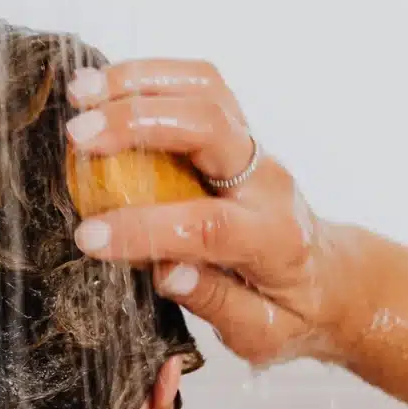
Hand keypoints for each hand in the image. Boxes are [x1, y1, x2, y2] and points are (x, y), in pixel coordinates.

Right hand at [63, 60, 350, 367]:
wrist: (328, 276)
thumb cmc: (290, 309)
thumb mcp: (262, 332)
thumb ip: (216, 303)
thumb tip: (167, 272)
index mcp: (273, 238)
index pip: (207, 224)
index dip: (143, 228)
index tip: (88, 237)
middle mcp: (267, 180)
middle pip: (209, 128)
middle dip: (137, 125)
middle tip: (79, 135)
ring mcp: (252, 148)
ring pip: (205, 90)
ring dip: (138, 83)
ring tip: (81, 91)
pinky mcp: (235, 130)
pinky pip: (198, 86)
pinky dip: (149, 76)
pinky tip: (105, 86)